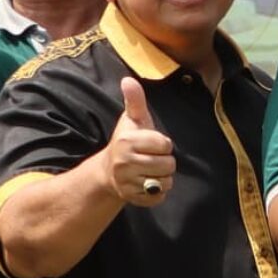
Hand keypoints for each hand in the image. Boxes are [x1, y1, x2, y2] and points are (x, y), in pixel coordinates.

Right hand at [100, 76, 177, 206]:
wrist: (108, 171)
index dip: (163, 144)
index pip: (165, 144)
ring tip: (150, 170)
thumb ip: (135, 100)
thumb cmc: (127, 142)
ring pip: (166, 182)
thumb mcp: (132, 120)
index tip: (152, 144)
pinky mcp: (132, 198)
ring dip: (163, 177)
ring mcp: (127, 182)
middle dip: (165, 161)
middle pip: (168, 165)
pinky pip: (159, 197)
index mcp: (127, 142)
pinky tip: (148, 183)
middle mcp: (125, 163)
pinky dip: (158, 192)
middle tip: (151, 158)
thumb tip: (128, 79)